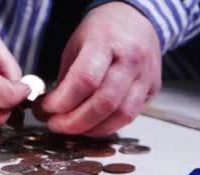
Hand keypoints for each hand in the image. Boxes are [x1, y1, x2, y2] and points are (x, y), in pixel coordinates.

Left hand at [42, 2, 161, 136]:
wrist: (137, 20)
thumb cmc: (103, 31)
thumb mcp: (77, 44)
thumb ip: (67, 77)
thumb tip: (52, 109)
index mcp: (107, 41)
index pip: (85, 80)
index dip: (62, 101)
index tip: (46, 108)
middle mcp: (131, 59)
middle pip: (104, 102)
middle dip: (75, 121)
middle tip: (56, 125)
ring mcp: (146, 76)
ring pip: (121, 115)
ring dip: (93, 129)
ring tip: (73, 129)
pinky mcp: (153, 89)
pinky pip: (131, 116)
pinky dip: (109, 126)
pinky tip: (93, 126)